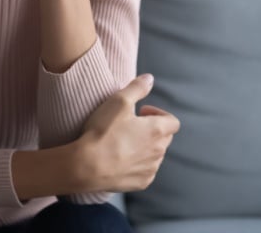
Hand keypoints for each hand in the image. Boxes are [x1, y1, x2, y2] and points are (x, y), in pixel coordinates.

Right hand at [74, 74, 179, 193]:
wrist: (87, 166)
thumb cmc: (103, 132)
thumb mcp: (118, 101)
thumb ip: (137, 88)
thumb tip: (150, 79)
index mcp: (158, 131)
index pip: (172, 122)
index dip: (158, 114)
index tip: (141, 112)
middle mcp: (159, 151)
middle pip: (165, 138)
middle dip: (152, 130)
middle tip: (131, 125)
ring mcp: (151, 169)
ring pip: (155, 155)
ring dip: (145, 147)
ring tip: (123, 142)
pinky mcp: (141, 183)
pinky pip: (146, 171)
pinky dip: (138, 164)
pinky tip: (121, 159)